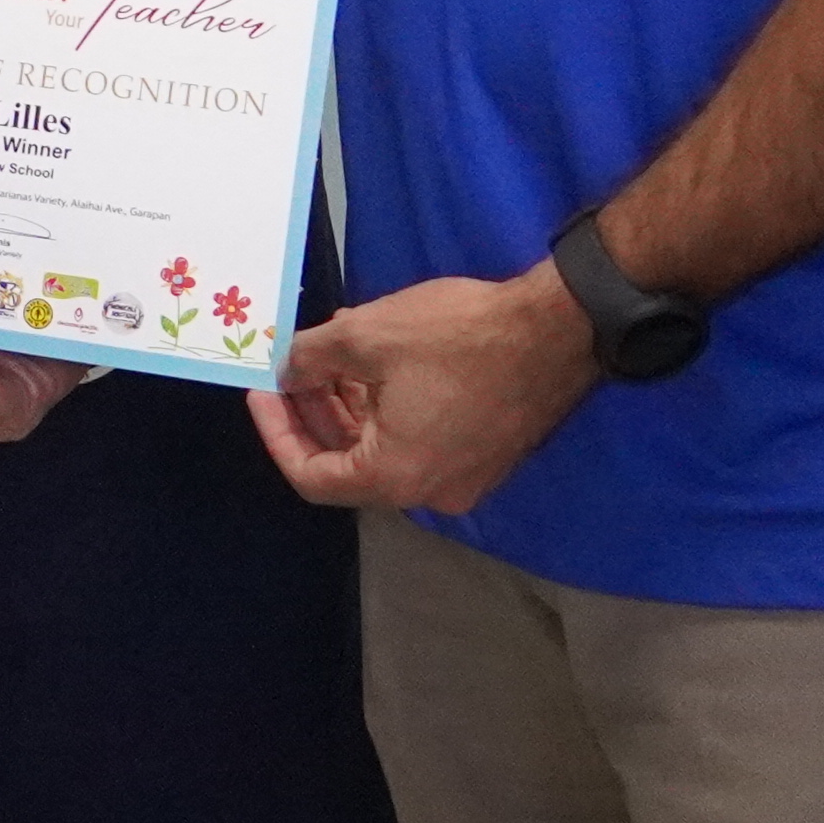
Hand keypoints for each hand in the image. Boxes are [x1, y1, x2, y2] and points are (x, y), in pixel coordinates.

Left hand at [245, 269, 598, 515]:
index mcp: (396, 478)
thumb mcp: (364, 335)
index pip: (312, 477)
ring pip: (386, 453)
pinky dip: (390, 412)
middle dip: (314, 415)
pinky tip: (380, 366)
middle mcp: (431, 494)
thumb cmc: (461, 335)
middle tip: (293, 369)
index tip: (263, 391)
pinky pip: (421, 444)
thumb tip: (286, 373)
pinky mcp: (487, 457)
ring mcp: (465, 479)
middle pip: (349, 467)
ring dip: (353, 410)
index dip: (277, 433)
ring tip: (334, 355)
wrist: (560, 329)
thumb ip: (309, 360)